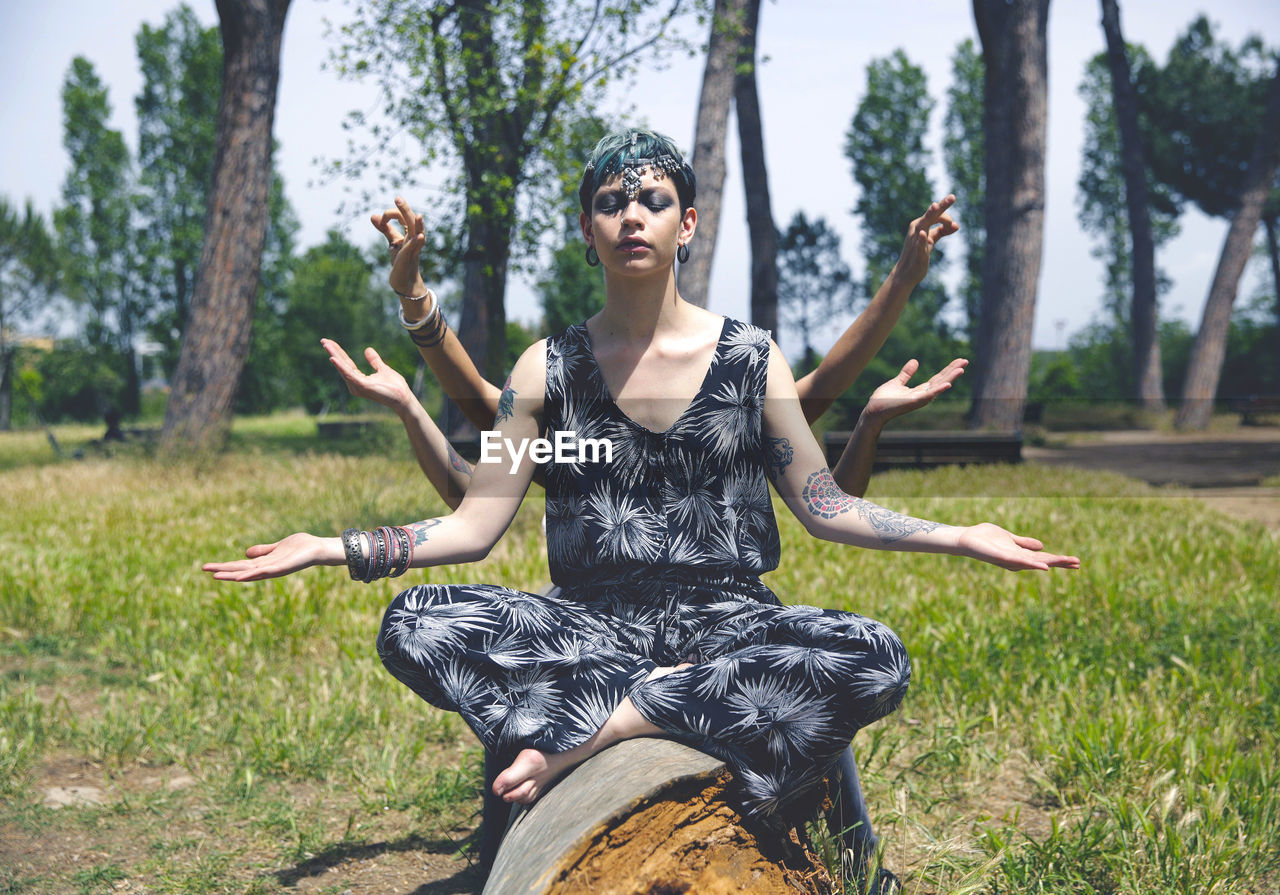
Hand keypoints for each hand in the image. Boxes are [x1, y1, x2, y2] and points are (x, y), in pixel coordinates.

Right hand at [202, 532, 338, 581]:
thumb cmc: (301, 547)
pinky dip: (252, 574)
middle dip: (222, 570)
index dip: (225, 566)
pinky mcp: (283, 567)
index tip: (208, 567)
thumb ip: (263, 551)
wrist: (318, 549)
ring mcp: (274, 569)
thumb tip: (246, 553)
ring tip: (216, 575)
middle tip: (203, 569)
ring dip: (232, 574)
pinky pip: (266, 572)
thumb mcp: (277, 547)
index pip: (240, 565)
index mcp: (264, 563)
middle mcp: (267, 568)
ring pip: (249, 573)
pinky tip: (240, 576)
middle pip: (240, 570)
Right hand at [322, 338, 414, 413]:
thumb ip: (374, 361)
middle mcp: (355, 384)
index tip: (330, 342)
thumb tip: (367, 349)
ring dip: (334, 355)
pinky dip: (341, 366)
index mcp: (359, 379)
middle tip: (323, 340)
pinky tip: (333, 358)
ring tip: (326, 345)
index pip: (346, 364)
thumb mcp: (383, 369)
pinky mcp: (362, 386)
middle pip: (342, 365)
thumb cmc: (395, 387)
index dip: (338, 352)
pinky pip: (349, 374)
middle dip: (333, 352)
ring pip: (343, 368)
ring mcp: (358, 386)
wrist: (404, 398)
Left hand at [371, 196, 427, 296]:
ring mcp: (413, 248)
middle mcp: (414, 239)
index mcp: (410, 232)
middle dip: (405, 209)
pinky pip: (415, 249)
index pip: (403, 217)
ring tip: (419, 216)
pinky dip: (417, 242)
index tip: (378, 219)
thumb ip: (385, 229)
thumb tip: (373, 215)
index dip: (390, 214)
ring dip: (418, 225)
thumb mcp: (393, 241)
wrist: (404, 282)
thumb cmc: (401, 260)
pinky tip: (419, 236)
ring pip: (418, 233)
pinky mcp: (409, 258)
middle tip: (397, 198)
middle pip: (412, 221)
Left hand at [864, 358, 967, 422]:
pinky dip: (938, 389)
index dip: (948, 370)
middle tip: (965, 360)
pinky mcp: (913, 402)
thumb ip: (906, 374)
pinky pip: (929, 395)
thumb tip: (915, 361)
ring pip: (938, 387)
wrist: (873, 411)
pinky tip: (948, 384)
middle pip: (941, 381)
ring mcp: (919, 399)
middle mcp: (922, 395)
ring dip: (950, 378)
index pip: (937, 378)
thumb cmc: (883, 399)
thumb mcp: (897, 382)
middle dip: (953, 371)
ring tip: (961, 369)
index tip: (958, 361)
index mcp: (919, 390)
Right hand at [892, 195, 958, 285]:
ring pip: (923, 224)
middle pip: (931, 215)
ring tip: (935, 206)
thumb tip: (956, 225)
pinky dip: (921, 239)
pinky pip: (919, 244)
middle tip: (953, 197)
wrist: (905, 274)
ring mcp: (915, 240)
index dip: (947, 219)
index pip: (936, 215)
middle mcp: (916, 229)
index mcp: (920, 225)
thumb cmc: (918, 255)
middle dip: (942, 206)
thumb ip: (941, 231)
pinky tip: (923, 234)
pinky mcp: (916, 252)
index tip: (955, 227)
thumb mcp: (931, 240)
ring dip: (930, 215)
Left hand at [955, 523, 1079, 571]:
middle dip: (1060, 563)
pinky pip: (1020, 562)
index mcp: (1020, 554)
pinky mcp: (1003, 557)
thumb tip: (1042, 546)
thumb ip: (1024, 543)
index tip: (1075, 561)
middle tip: (1078, 563)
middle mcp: (1017, 560)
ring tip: (1069, 562)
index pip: (1044, 558)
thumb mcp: (1010, 538)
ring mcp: (1011, 560)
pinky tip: (1044, 567)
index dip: (1059, 560)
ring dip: (1052, 563)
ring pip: (1035, 562)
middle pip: (1043, 562)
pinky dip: (1033, 565)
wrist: (966, 538)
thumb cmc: (985, 538)